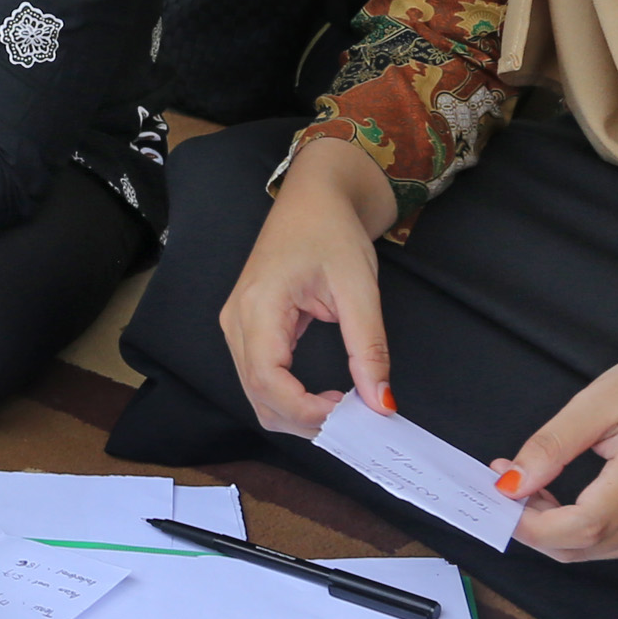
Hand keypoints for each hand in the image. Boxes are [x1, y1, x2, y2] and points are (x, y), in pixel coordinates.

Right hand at [219, 137, 397, 435]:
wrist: (314, 197)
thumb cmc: (332, 231)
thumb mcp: (360, 288)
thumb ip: (369, 348)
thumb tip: (381, 404)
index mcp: (258, 307)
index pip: (268, 382)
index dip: (306, 412)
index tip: (350, 416)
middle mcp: (236, 322)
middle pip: (257, 397)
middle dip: (303, 421)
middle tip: (352, 420)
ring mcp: (236, 326)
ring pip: (256, 395)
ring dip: (296, 414)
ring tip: (341, 407)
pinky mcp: (246, 330)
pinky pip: (259, 379)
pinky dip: (290, 399)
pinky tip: (323, 395)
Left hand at [499, 322, 617, 560]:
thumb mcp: (600, 400)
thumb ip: (552, 445)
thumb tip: (512, 482)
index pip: (578, 528)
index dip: (531, 522)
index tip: (500, 494)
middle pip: (584, 548)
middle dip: (536, 527)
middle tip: (510, 486)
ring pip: (598, 554)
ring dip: (557, 532)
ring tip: (533, 490)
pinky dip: (585, 534)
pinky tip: (567, 503)